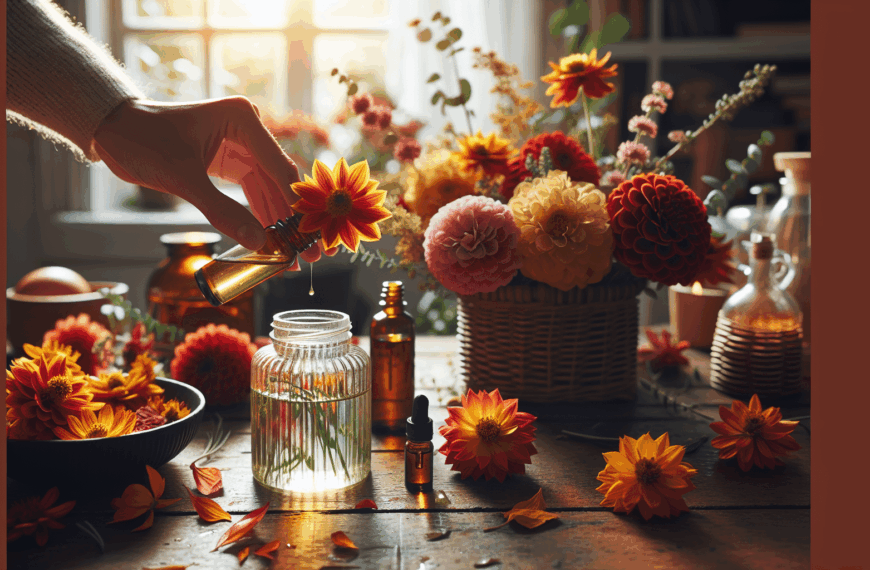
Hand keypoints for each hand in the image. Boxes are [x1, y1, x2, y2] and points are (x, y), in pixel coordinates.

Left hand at [92, 97, 324, 268]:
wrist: (114, 130)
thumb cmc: (142, 141)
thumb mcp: (183, 179)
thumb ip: (222, 212)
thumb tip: (258, 245)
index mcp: (243, 120)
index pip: (278, 167)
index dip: (296, 205)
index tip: (309, 235)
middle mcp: (249, 130)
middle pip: (280, 182)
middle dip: (293, 220)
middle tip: (312, 252)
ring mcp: (243, 146)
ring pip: (270, 191)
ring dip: (281, 223)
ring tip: (295, 255)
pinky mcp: (232, 161)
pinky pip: (254, 192)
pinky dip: (262, 217)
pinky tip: (274, 242)